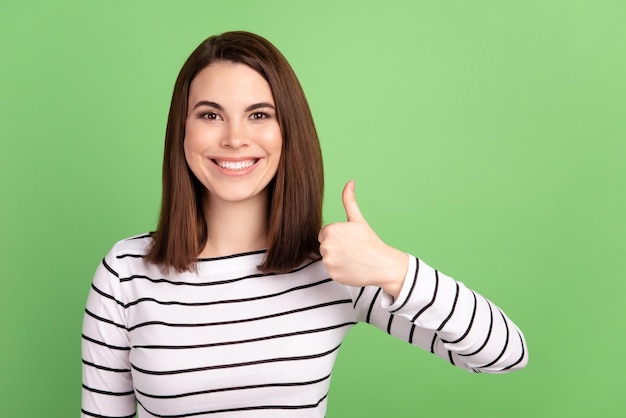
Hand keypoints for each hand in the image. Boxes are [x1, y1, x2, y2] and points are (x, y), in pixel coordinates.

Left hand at [318, 180, 407, 297]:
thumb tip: (350, 181)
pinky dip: (339, 270)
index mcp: (330, 230)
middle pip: (325, 246)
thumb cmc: (370, 241)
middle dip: (336, 247)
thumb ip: (349, 200)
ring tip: (353, 258)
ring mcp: (328, 262)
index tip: (350, 239)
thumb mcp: (358, 219)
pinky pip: (331, 270)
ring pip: (328, 258)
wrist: (382, 264)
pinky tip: (351, 267)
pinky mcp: (332, 274)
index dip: (338, 236)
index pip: (325, 234)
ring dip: (337, 259)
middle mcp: (326, 246)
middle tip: (352, 249)